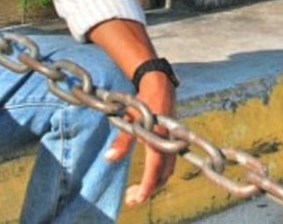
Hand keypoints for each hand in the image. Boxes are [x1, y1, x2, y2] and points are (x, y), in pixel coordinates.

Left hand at [103, 71, 177, 205]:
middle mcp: (168, 142)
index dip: (147, 185)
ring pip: (168, 170)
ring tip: (138, 190)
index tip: (138, 197)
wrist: (158, 84)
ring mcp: (172, 142)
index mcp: (158, 138)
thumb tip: (109, 158)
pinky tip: (149, 175)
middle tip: (132, 198)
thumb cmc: (142, 101)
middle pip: (163, 174)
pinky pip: (169, 163)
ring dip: (155, 183)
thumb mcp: (129, 118)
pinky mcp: (173, 141)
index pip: (154, 168)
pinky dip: (160, 174)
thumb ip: (122, 140)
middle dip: (150, 189)